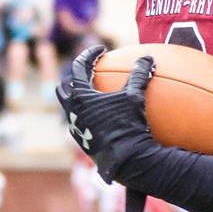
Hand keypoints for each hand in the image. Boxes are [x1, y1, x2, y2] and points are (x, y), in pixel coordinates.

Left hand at [57, 46, 155, 183]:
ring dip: (78, 97)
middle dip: (74, 76)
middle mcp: (72, 110)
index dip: (90, 55)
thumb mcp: (135, 97)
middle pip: (64, 87)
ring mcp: (75, 126)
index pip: (79, 67)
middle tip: (89, 72)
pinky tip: (103, 116)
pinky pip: (80, 121)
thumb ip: (139, 75)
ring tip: (92, 94)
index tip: (101, 50)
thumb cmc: (128, 126)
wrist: (125, 160)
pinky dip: (87, 113)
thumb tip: (147, 57)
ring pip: (69, 106)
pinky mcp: (82, 140)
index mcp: (80, 96)